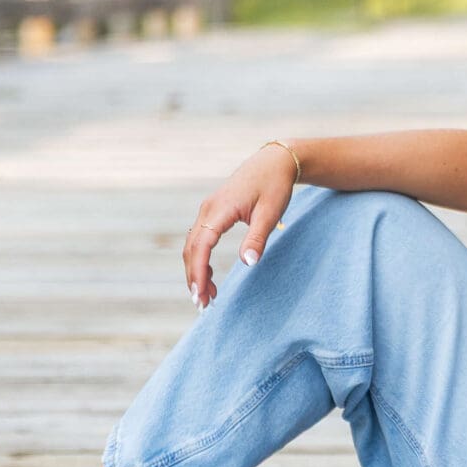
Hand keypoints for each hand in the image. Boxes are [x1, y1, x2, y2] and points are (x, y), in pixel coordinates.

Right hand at [182, 143, 298, 307]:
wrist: (273, 162)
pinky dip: (201, 259)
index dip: (198, 271)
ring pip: (193, 245)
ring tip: (207, 296)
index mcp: (219, 209)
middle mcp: (208, 210)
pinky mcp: (212, 213)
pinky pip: (199, 239)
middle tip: (203, 305)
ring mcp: (208, 210)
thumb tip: (247, 263)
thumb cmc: (274, 186)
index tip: (200, 294)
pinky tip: (209, 276)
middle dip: (194, 277)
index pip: (201, 245)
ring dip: (196, 271)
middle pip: (191, 249)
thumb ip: (257, 238)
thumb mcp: (270, 213)